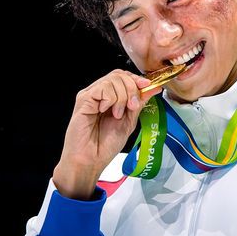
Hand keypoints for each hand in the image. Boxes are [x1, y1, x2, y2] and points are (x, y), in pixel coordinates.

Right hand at [53, 69, 161, 198]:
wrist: (91, 160)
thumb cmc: (105, 146)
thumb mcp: (129, 122)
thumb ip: (138, 103)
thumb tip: (152, 88)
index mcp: (110, 98)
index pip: (124, 77)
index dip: (137, 79)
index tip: (148, 86)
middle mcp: (100, 94)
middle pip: (119, 75)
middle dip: (132, 88)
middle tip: (132, 106)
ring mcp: (91, 96)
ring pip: (113, 79)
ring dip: (122, 97)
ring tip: (117, 115)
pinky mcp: (83, 100)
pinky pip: (103, 88)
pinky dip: (110, 99)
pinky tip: (105, 111)